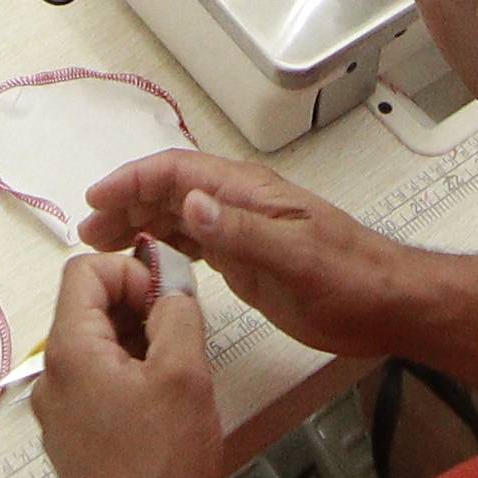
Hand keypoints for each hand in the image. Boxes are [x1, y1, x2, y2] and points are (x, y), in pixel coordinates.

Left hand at [36, 252, 221, 477]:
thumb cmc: (164, 467)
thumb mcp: (185, 374)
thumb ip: (177, 313)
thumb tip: (169, 287)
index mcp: (68, 353)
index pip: (83, 272)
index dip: (132, 271)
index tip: (171, 299)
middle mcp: (50, 379)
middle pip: (88, 309)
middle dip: (139, 308)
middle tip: (184, 337)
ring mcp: (57, 414)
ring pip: (96, 350)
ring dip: (138, 345)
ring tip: (179, 376)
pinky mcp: (72, 441)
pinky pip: (96, 386)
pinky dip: (130, 378)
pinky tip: (163, 410)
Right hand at [87, 150, 444, 364]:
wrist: (389, 305)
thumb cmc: (350, 280)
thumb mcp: (296, 258)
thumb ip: (241, 232)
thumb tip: (187, 202)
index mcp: (249, 194)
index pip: (178, 171)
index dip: (133, 180)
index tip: (96, 199)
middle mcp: (241, 205)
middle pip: (171, 190)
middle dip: (126, 203)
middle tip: (88, 232)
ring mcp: (245, 231)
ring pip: (180, 216)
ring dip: (140, 224)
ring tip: (104, 245)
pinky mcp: (250, 260)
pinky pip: (197, 243)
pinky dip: (166, 245)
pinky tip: (148, 258)